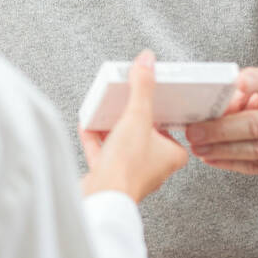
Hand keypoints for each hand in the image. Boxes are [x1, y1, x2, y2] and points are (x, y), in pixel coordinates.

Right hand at [79, 50, 188, 201]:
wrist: (102, 196)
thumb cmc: (128, 166)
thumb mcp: (137, 116)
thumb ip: (142, 87)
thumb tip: (147, 61)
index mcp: (171, 155)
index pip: (170, 128)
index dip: (159, 111)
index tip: (149, 96)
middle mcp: (153, 166)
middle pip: (143, 133)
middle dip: (130, 116)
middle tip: (123, 98)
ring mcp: (130, 172)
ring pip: (122, 143)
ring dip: (111, 126)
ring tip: (103, 108)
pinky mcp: (109, 176)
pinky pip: (103, 153)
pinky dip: (94, 138)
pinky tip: (86, 123)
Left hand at [185, 66, 257, 181]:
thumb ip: (238, 95)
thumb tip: (208, 108)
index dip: (257, 82)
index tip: (237, 82)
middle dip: (222, 129)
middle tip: (194, 131)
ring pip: (257, 149)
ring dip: (222, 150)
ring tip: (198, 147)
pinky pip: (257, 167)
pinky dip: (230, 163)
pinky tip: (211, 158)